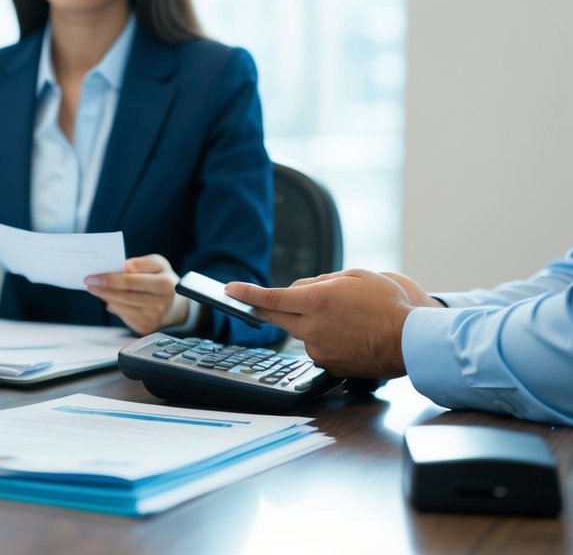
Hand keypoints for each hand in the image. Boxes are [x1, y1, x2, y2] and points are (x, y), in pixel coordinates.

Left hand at [83, 254, 182, 335]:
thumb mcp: (159, 264)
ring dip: (106, 298)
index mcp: (165, 285)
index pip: (132, 282)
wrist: (174, 304)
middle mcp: (160, 304)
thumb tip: (125, 267)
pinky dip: (114, 307)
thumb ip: (143, 262)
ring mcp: (153, 318)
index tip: (95, 275)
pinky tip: (108, 299)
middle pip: (125, 297)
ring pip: (122, 308)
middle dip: (104, 289)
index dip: (111, 279)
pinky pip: (124, 316)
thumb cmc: (162, 280)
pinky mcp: (145, 328)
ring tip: (95, 289)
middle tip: (89, 282)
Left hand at [223, 269, 440, 377]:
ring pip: (300, 330)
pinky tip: (347, 334)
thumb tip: (298, 288)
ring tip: (343, 316)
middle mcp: (312, 327)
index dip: (246, 293)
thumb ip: (320, 281)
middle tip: (253, 301)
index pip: (270, 297)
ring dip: (308, 321)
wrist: (413, 340)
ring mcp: (319, 348)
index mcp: (316, 300)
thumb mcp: (354, 277)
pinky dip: (324, 337)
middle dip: (265, 307)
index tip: (229, 289)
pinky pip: (317, 346)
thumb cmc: (389, 303)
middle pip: (277, 316)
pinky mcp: (329, 364)